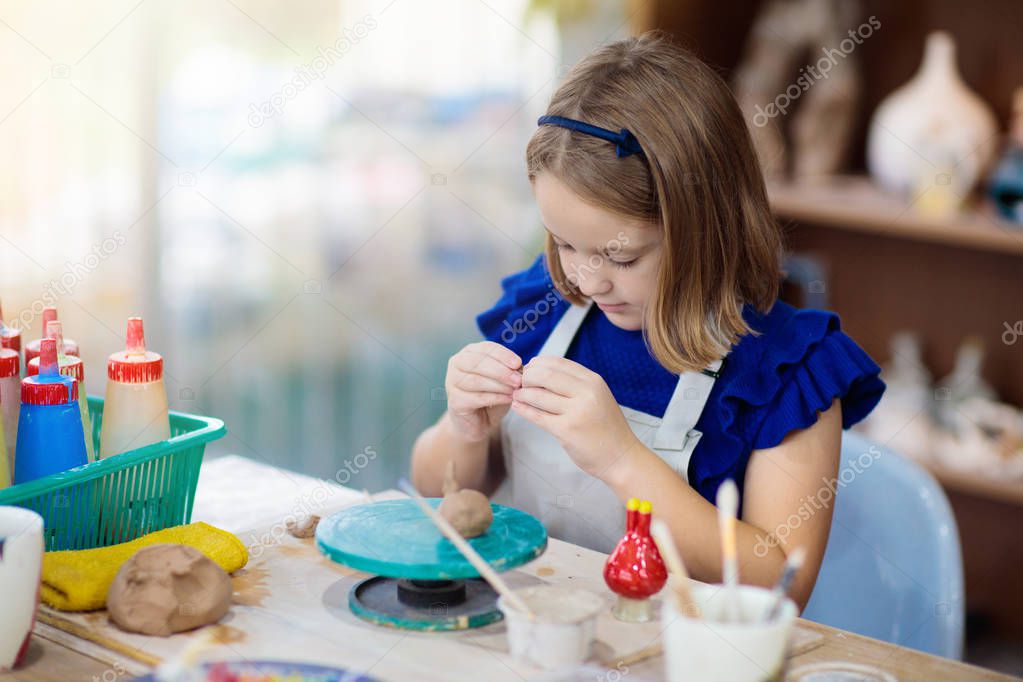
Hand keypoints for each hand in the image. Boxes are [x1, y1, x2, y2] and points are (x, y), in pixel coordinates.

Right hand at [445, 342, 521, 442]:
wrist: (477, 422)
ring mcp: (452, 382)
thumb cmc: (491, 395)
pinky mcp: (454, 401)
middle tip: (518, 380)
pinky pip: (476, 397)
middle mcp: (456, 364)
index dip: (502, 355)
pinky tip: (508, 399)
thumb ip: (508, 371)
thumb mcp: (502, 380)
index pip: (485, 348)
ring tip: (515, 391)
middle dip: (501, 371)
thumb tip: (519, 367)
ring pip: (476, 380)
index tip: (518, 363)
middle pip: (477, 362)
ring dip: (499, 385)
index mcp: (468, 353)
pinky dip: (495, 398)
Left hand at [511, 356, 639, 478]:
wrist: (621, 457)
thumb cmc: (606, 427)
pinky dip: (523, 409)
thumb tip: (542, 370)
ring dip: (522, 394)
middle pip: (545, 375)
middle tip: (520, 383)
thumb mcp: (597, 396)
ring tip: (517, 395)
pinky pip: (537, 416)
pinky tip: (517, 407)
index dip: (538, 364)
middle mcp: (586, 393)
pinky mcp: (566, 430)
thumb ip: (575, 383)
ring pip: (538, 395)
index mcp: (593, 381)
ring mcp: (576, 412)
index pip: (558, 362)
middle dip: (527, 377)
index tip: (529, 369)